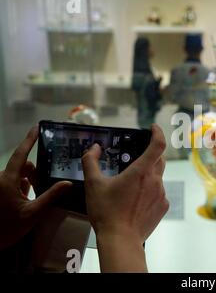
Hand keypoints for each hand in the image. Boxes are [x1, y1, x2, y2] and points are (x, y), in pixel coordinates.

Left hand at [0, 126, 72, 250]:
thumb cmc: (8, 228)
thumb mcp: (33, 213)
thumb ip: (51, 196)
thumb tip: (68, 183)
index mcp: (7, 180)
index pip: (20, 155)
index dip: (29, 140)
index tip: (37, 128)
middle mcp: (0, 179)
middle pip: (21, 167)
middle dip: (33, 174)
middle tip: (42, 188)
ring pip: (16, 175)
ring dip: (26, 183)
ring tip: (32, 199)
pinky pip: (10, 183)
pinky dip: (19, 188)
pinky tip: (24, 202)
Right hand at [82, 124, 168, 271]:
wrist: (120, 240)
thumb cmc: (107, 212)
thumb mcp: (93, 184)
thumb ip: (91, 161)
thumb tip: (94, 148)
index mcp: (141, 171)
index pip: (158, 145)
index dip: (158, 133)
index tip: (153, 128)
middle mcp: (156, 181)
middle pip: (159, 160)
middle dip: (151, 154)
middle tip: (137, 156)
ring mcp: (161, 194)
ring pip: (158, 177)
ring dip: (148, 175)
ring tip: (131, 185)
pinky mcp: (163, 206)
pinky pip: (159, 193)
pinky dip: (150, 191)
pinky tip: (135, 200)